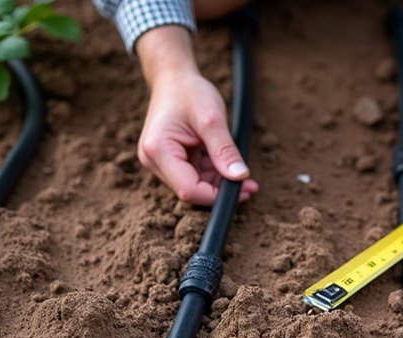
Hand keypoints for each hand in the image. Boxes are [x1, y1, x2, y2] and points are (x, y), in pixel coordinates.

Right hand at [136, 26, 257, 204]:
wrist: (173, 78)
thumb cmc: (189, 91)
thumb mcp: (212, 119)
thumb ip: (225, 150)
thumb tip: (240, 177)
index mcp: (158, 149)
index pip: (188, 189)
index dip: (216, 195)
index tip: (244, 190)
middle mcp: (153, 160)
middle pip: (190, 189)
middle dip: (220, 189)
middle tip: (249, 184)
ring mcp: (159, 161)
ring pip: (193, 184)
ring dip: (218, 181)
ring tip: (241, 171)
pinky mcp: (168, 160)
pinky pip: (193, 175)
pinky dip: (212, 173)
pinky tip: (226, 163)